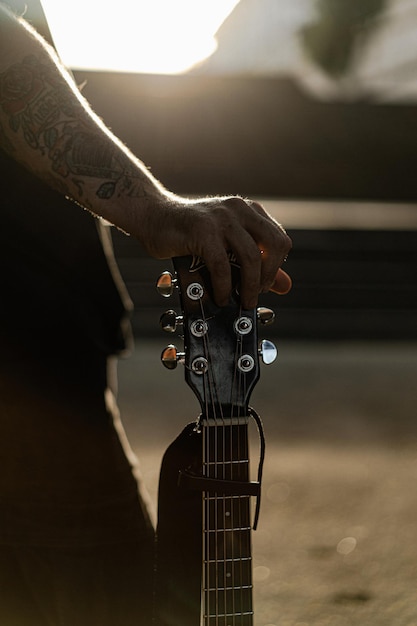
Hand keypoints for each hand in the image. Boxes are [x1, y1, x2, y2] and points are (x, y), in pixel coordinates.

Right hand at [139, 195, 291, 308]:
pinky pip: (223, 265)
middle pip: (275, 245)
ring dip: (250, 286)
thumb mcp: (227, 243)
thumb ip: (258, 262)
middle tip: (255, 293)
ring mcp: (222, 219)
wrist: (153, 216)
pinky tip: (220, 296)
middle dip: (269, 276)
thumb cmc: (189, 232)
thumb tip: (286, 285)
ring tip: (242, 301)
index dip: (276, 267)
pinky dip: (224, 286)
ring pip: (252, 257)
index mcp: (249, 211)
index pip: (279, 240)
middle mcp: (239, 210)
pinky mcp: (203, 232)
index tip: (263, 284)